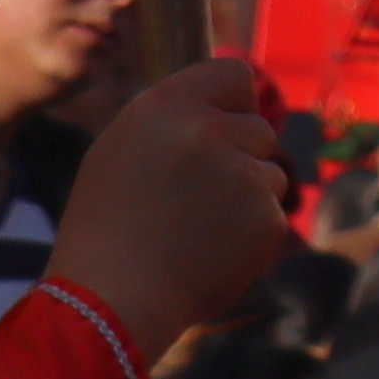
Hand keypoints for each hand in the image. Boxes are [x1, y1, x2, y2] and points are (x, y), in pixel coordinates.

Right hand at [46, 56, 293, 348]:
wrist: (108, 304)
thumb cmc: (106, 229)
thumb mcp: (121, 152)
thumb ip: (176, 120)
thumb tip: (229, 106)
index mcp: (165, 107)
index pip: (234, 74)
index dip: (233, 102)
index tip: (224, 124)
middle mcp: (208, 131)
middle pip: (258, 127)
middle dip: (238, 156)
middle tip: (192, 198)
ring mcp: (242, 173)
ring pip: (270, 172)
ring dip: (246, 195)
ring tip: (193, 229)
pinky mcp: (265, 216)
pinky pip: (271, 212)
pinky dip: (250, 232)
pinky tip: (209, 253)